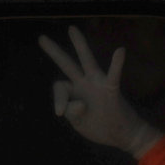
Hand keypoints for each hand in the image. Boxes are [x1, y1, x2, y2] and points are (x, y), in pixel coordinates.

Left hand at [39, 27, 158, 156]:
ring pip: (87, 61)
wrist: (123, 135)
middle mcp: (85, 84)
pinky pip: (113, 76)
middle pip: (67, 64)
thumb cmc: (100, 127)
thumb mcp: (80, 124)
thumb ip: (74, 114)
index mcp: (75, 92)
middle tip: (40, 38)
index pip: (60, 87)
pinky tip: (120, 51)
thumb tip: (79, 103)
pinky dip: (117, 64)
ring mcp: (98, 85)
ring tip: (71, 29)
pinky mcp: (111, 91)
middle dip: (54, 52)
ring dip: (80, 45)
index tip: (60, 113)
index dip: (58, 99)